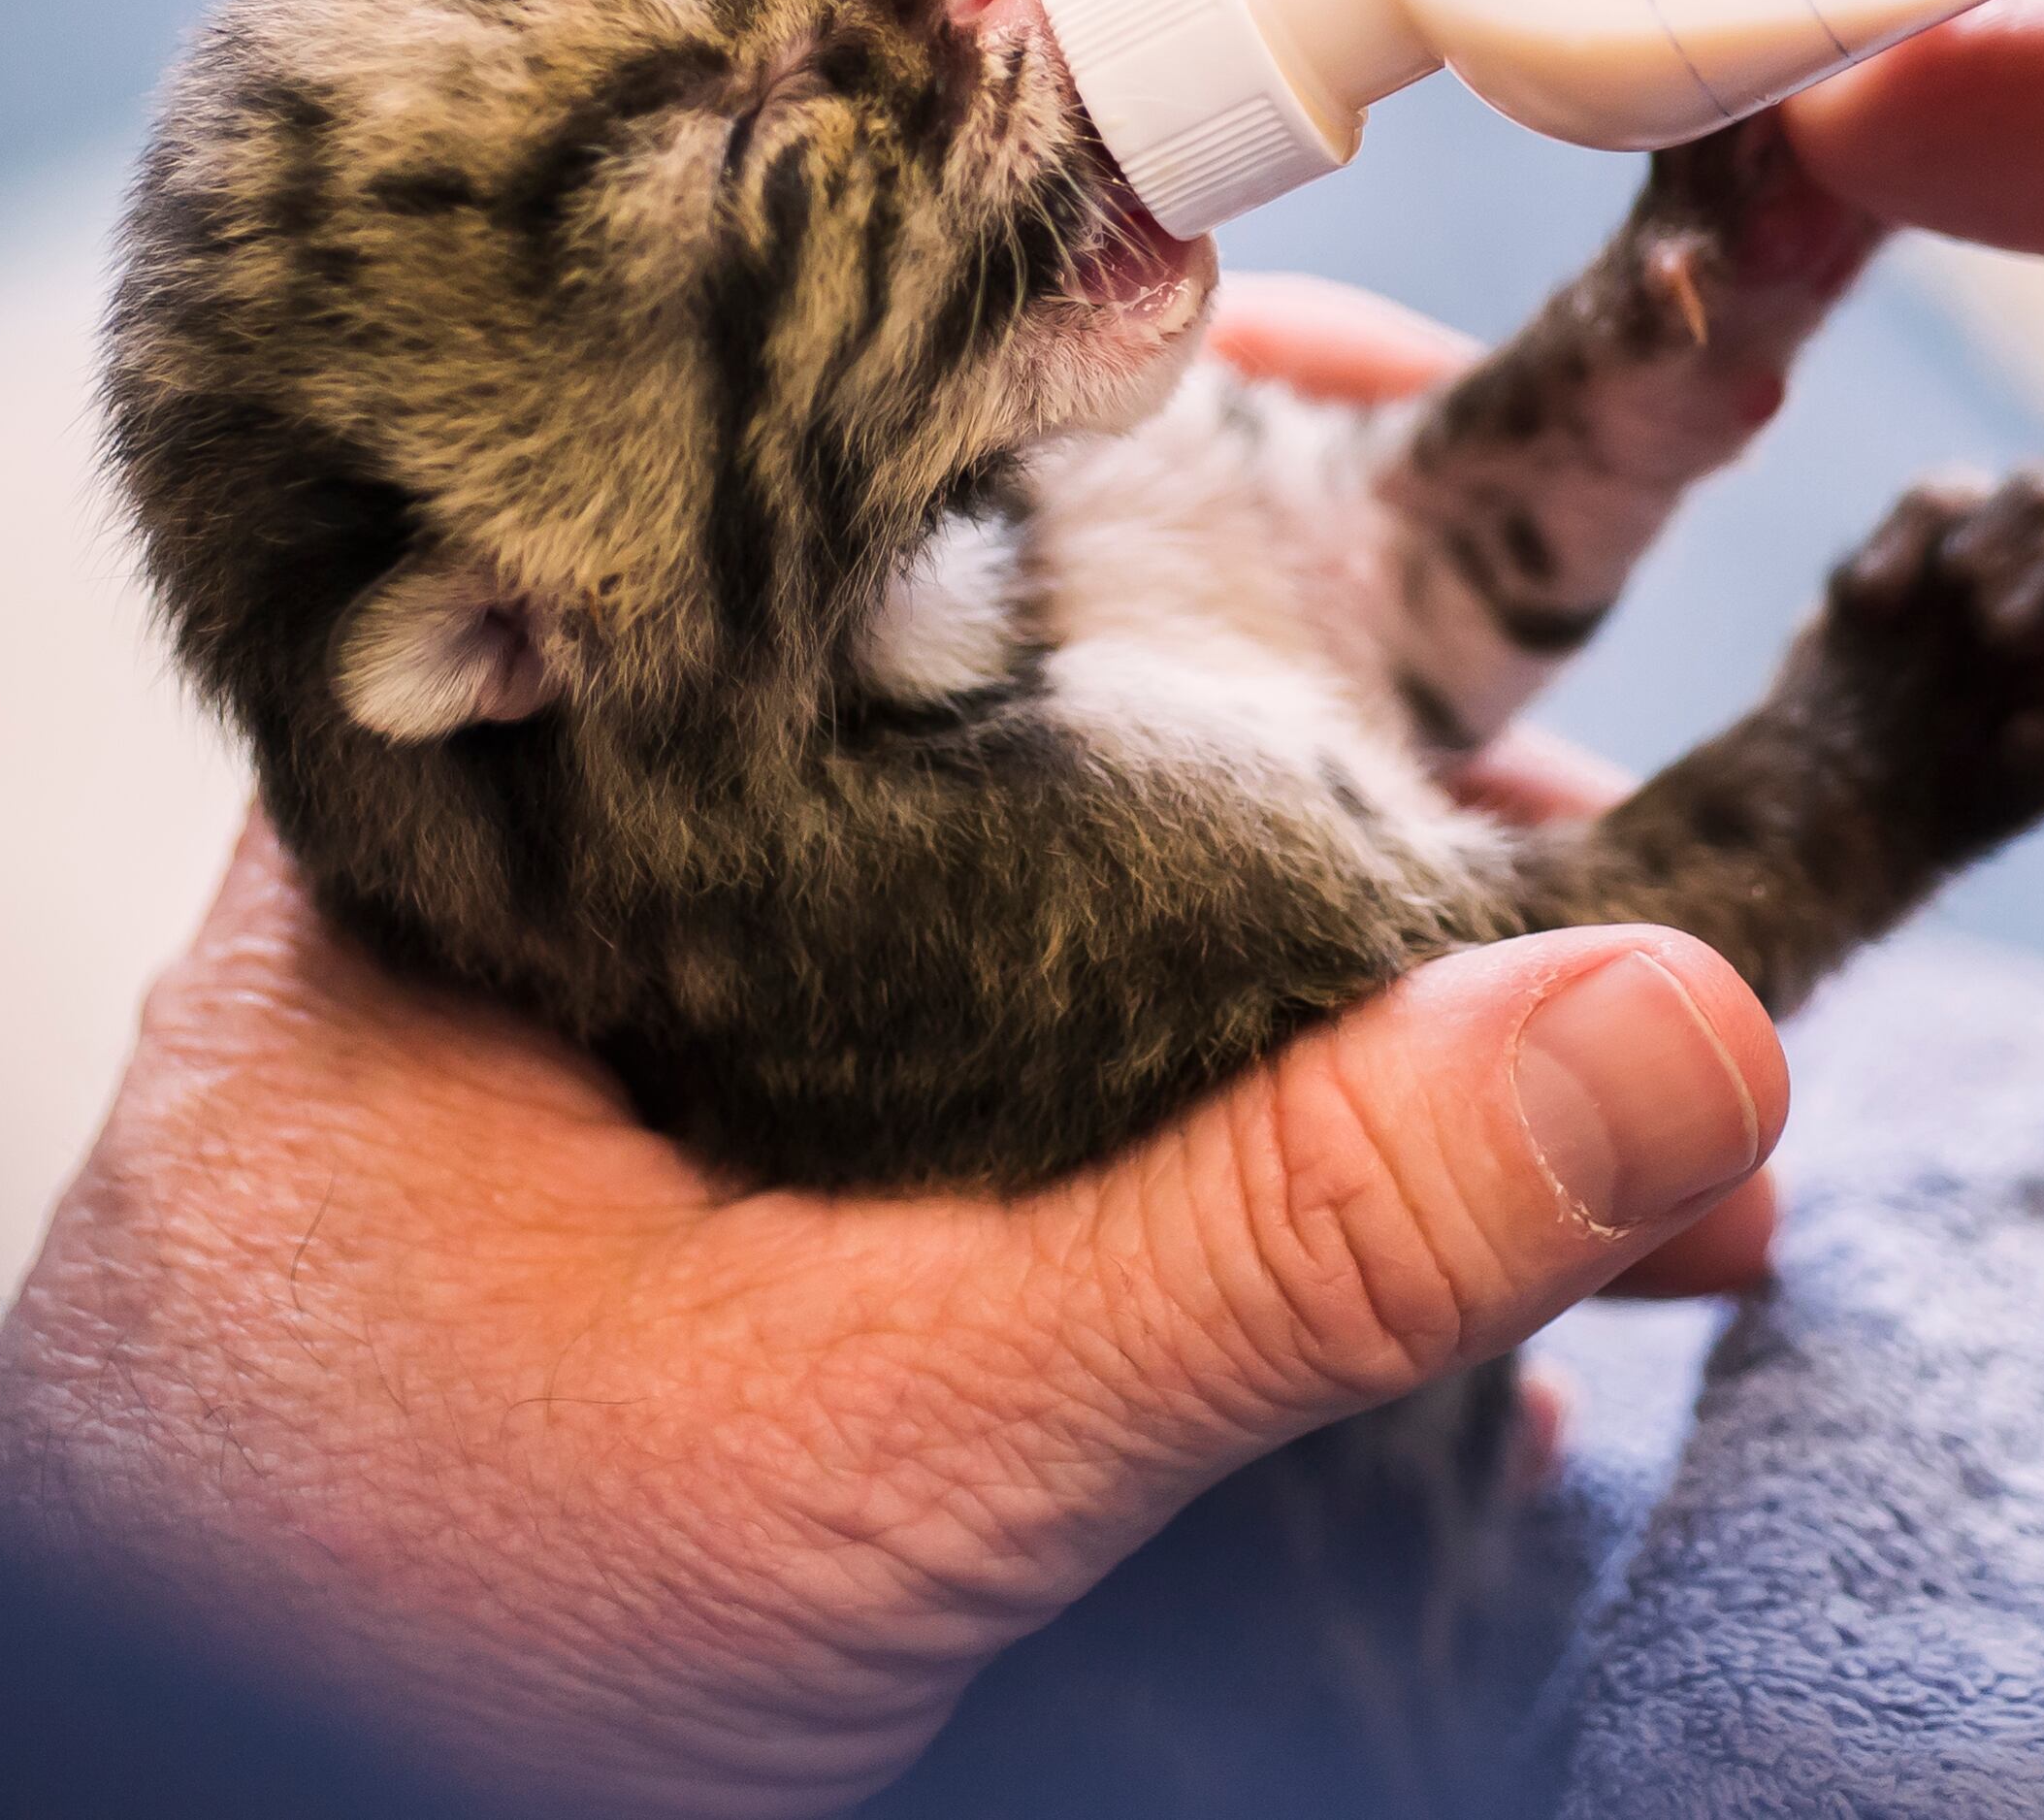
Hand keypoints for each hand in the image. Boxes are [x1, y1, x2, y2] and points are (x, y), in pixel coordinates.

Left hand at [0, 279, 1779, 1817]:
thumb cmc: (363, 1645)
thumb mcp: (871, 1433)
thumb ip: (1269, 1240)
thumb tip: (1680, 1034)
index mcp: (530, 811)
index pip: (873, 490)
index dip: (1168, 425)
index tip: (1422, 399)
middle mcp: (586, 897)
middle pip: (1023, 722)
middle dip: (1354, 799)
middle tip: (1600, 827)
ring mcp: (650, 1082)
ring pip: (1054, 948)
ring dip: (1331, 1040)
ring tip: (1602, 1119)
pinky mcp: (714, 1247)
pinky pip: (1027, 1132)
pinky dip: (1227, 1181)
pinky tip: (1426, 1294)